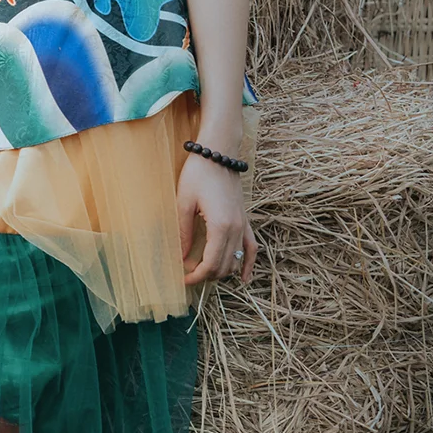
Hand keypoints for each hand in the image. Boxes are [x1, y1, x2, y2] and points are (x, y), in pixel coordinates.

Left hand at [178, 154, 257, 287]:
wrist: (218, 153)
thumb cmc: (198, 174)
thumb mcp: (183, 204)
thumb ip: (183, 233)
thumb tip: (180, 258)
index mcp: (220, 226)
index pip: (211, 264)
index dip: (196, 276)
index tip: (183, 279)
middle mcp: (236, 228)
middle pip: (224, 266)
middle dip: (206, 276)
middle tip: (188, 275)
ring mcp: (243, 224)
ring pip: (237, 260)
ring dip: (221, 271)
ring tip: (204, 273)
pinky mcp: (245, 220)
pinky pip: (251, 247)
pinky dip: (248, 264)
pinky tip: (244, 278)